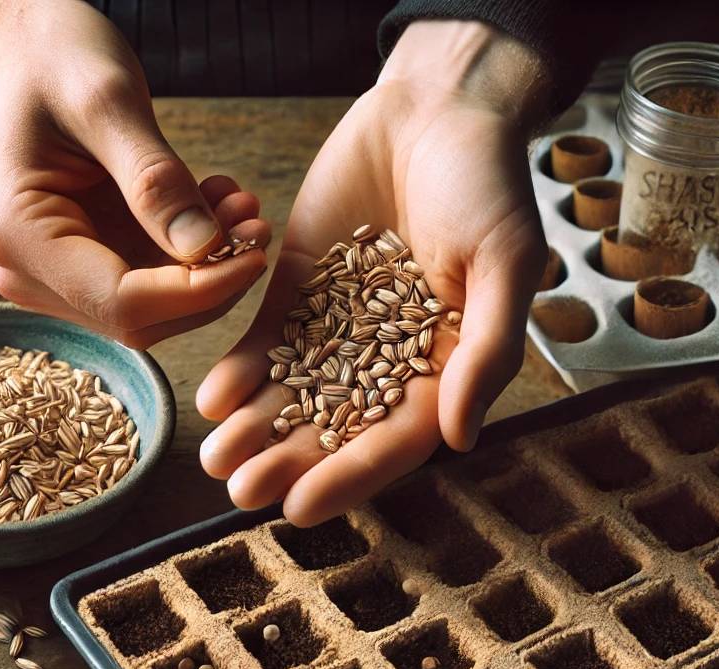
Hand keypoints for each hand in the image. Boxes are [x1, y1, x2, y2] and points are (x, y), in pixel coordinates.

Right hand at [0, 0, 269, 347]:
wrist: (22, 44)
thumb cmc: (51, 55)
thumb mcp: (107, 102)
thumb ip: (156, 181)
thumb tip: (208, 249)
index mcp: (20, 240)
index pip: (121, 301)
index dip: (196, 290)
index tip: (256, 254)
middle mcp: (28, 272)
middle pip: (138, 317)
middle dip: (208, 281)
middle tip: (257, 226)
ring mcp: (54, 275)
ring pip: (150, 306)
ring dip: (207, 266)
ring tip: (242, 205)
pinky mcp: (81, 263)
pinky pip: (148, 279)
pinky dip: (191, 252)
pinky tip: (217, 203)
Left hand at [197, 21, 548, 523]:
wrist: (435, 110)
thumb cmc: (488, 185)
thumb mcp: (505, 264)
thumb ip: (485, 350)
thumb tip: (461, 437)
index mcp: (442, 369)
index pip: (392, 441)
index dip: (348, 476)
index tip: (300, 508)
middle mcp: (385, 362)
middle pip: (332, 428)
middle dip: (286, 462)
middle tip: (240, 490)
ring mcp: (337, 329)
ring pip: (292, 393)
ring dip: (253, 429)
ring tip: (214, 458)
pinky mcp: (297, 293)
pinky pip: (266, 341)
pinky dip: (240, 370)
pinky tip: (213, 397)